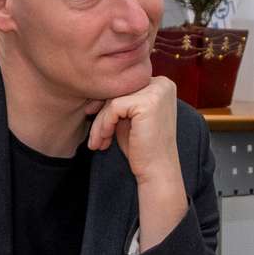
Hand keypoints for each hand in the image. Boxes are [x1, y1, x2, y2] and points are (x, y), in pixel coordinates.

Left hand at [86, 76, 187, 249]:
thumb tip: (92, 90)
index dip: (105, 103)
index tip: (91, 117)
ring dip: (100, 123)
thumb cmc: (142, 148)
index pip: (124, 87)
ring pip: (113, 100)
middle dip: (101, 114)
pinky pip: (113, 107)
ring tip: (98, 142)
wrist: (156, 171)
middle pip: (118, 91)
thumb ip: (119, 101)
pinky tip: (105, 140)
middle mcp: (162, 84)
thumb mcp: (129, 118)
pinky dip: (104, 124)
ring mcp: (157, 91)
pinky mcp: (147, 103)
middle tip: (94, 136)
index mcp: (161, 84)